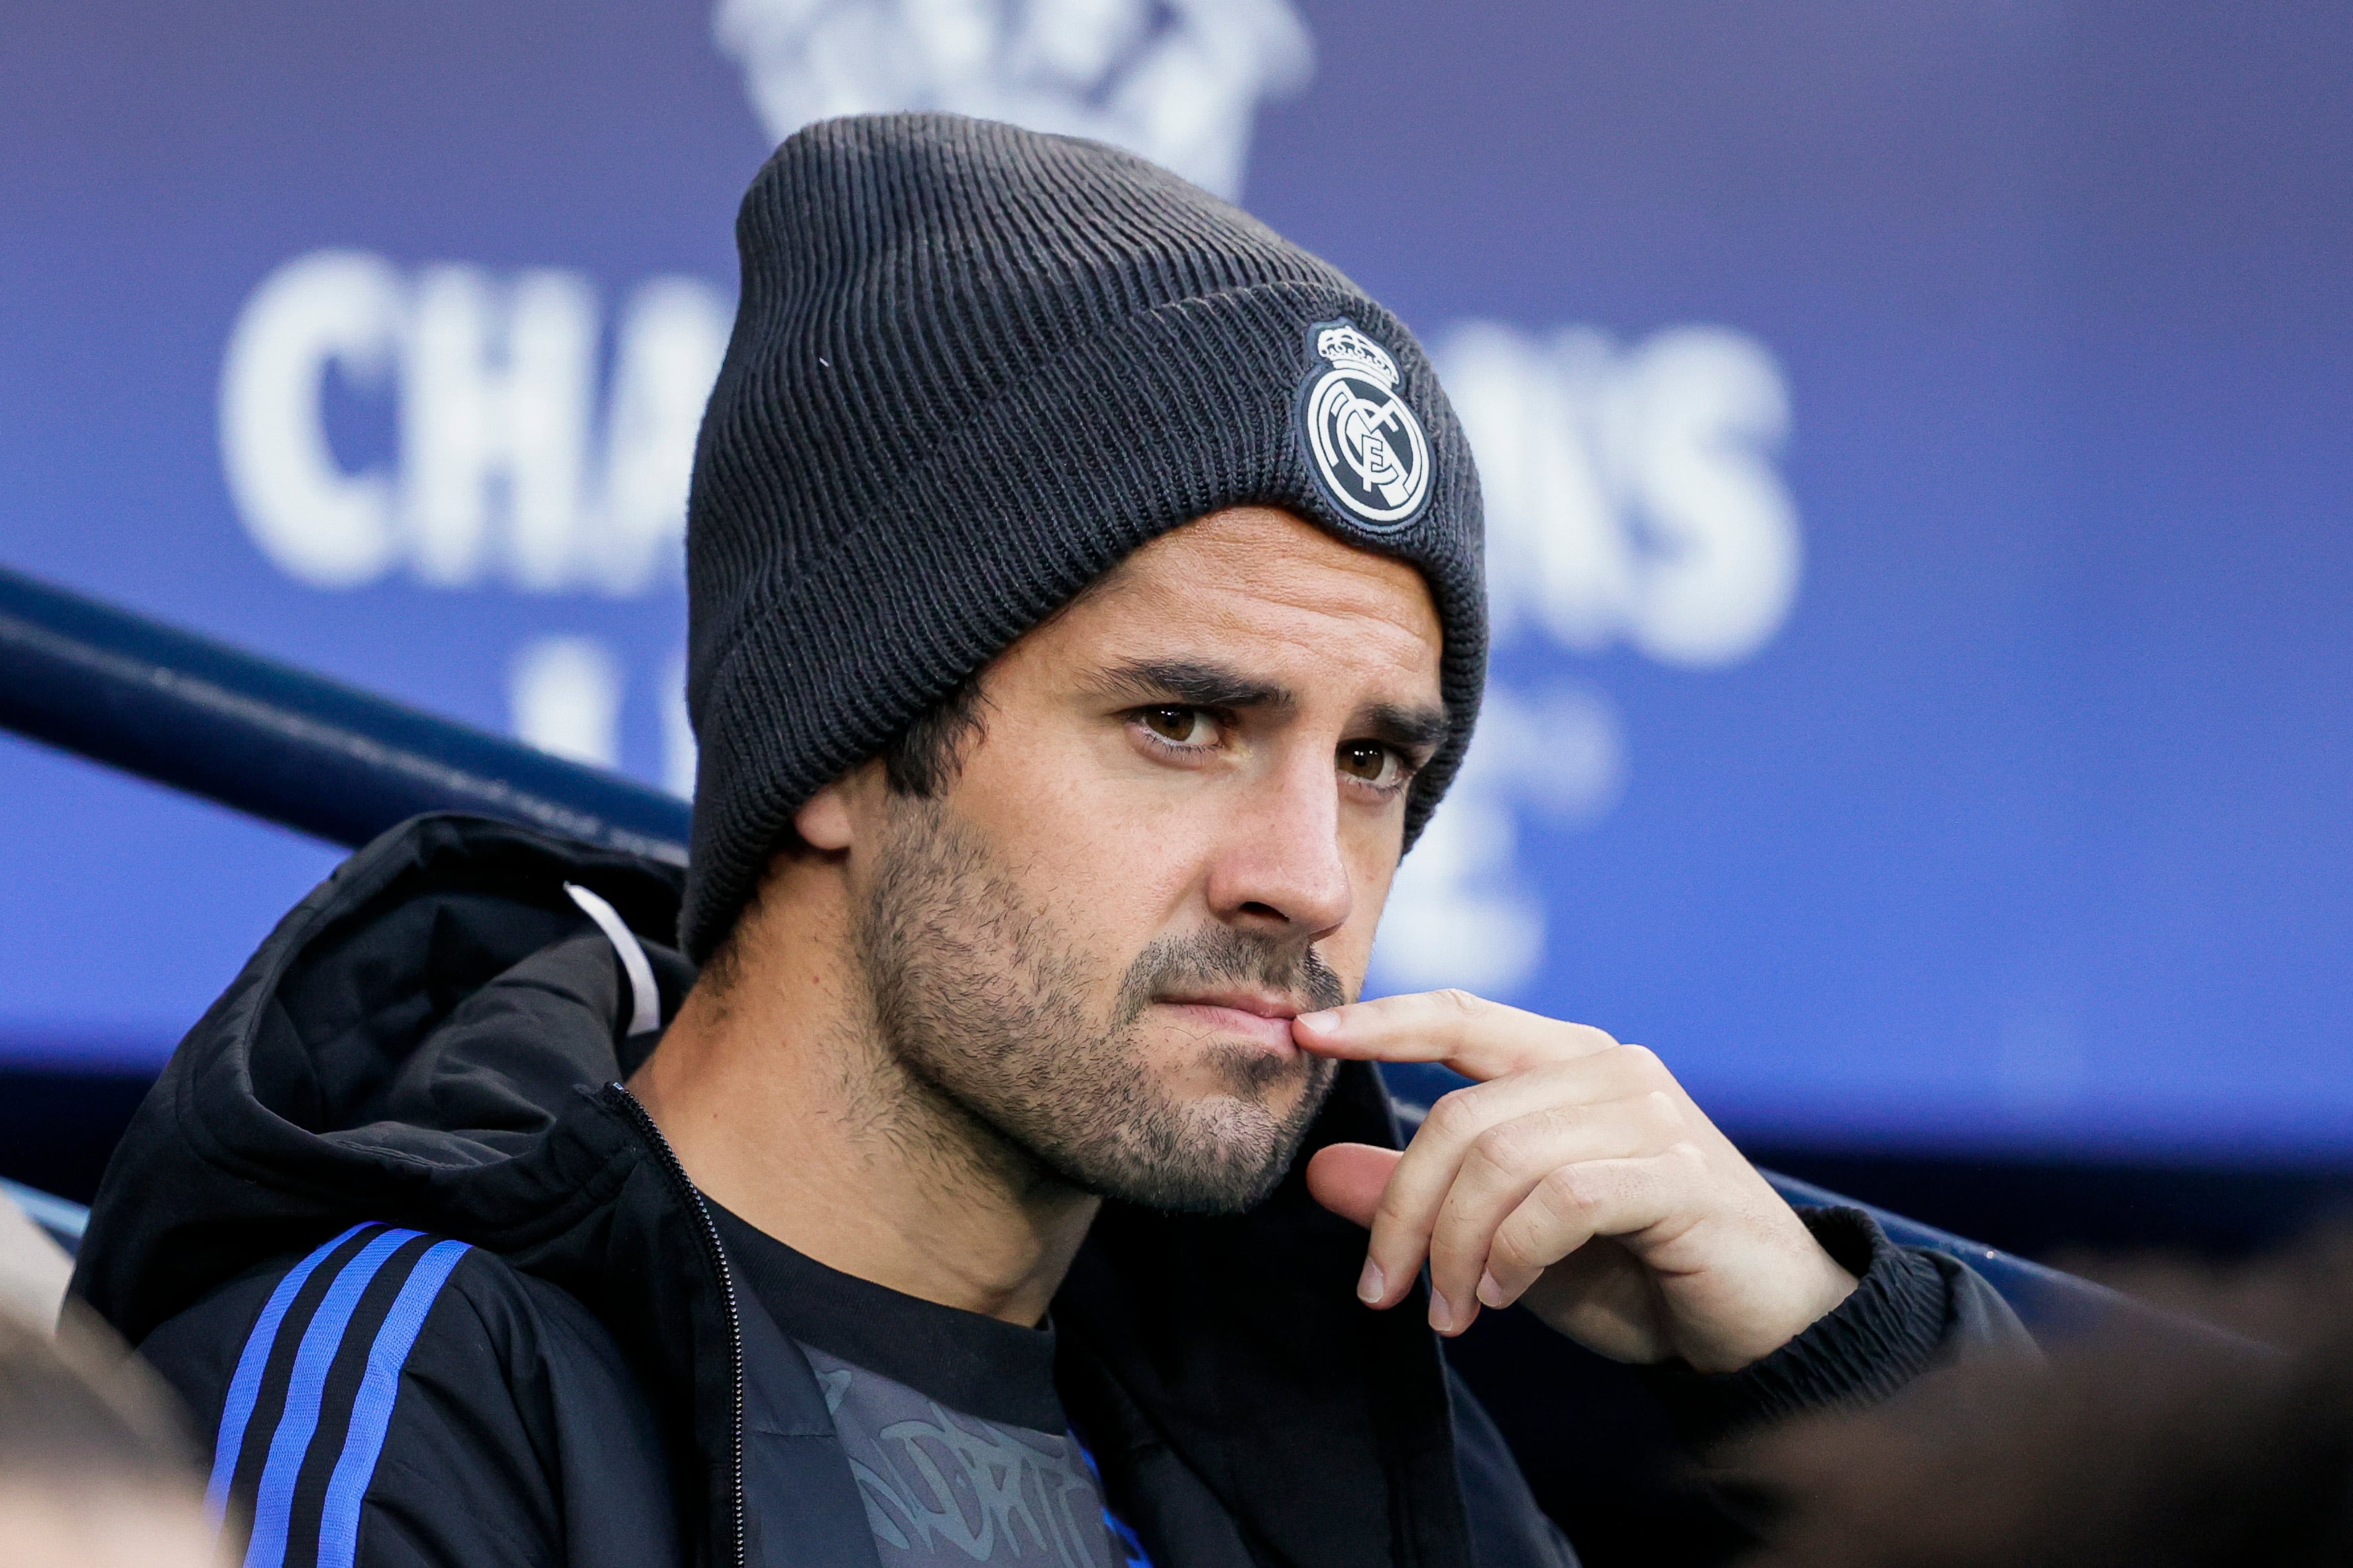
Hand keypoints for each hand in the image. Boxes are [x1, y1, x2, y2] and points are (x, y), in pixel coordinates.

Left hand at [1293, 990, 1855, 1373]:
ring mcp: (1651, 1114)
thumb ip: (1422, 1198)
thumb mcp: (1504, 1236)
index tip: (1303, 1033)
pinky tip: (1507, 1298)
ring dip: (1457, 1249)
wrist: (1758, 1330)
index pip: (1459, 1016)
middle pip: (1460, 1115)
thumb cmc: (1632, 1272)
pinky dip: (1515, 1255)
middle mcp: (1609, 1069)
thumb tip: (1319, 1172)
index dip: (1378, 1021)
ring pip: (1501, 1159)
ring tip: (1454, 1313)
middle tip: (1385, 1292)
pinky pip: (1562, 1199)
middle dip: (1404, 1211)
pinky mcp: (1680, 1173)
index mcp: (1565, 1062)